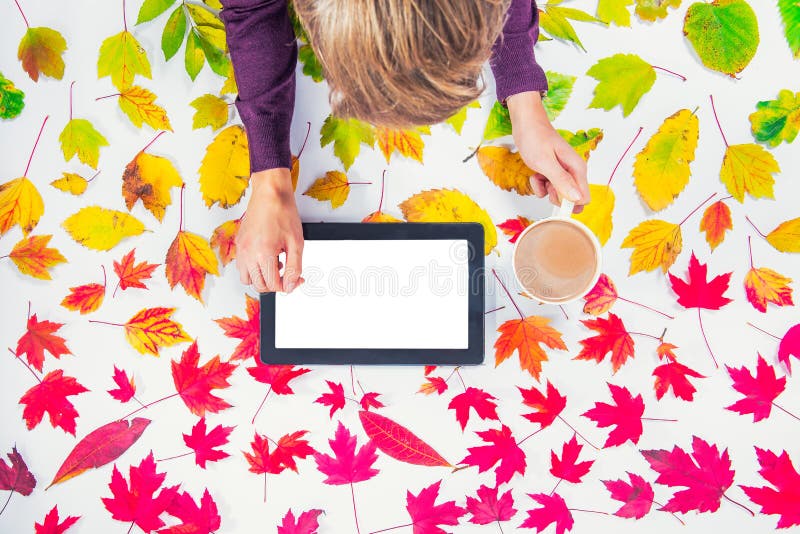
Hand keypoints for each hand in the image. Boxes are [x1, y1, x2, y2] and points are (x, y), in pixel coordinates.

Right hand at [235, 168, 303, 292]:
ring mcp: (241, 249)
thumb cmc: (283, 213)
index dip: (287, 285)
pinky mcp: (239, 243)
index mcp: (263, 254)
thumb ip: (294, 268)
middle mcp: (248, 254)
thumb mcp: (296, 243)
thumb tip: (291, 286)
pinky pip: (242, 266)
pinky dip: (253, 268)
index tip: (296, 279)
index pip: (272, 285)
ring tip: (275, 264)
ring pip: (247, 278)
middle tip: (287, 272)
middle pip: (258, 285)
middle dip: (274, 283)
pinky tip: (266, 256)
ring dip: (261, 277)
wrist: (270, 194)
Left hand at [507, 91, 590, 212]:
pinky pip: (547, 188)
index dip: (569, 203)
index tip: (554, 195)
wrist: (525, 123)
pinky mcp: (552, 172)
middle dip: (555, 196)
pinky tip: (536, 173)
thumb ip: (562, 181)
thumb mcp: (546, 162)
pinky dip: (539, 184)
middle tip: (546, 182)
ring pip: (557, 194)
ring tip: (539, 174)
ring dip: (545, 189)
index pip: (583, 198)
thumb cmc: (535, 137)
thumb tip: (577, 198)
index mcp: (577, 168)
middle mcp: (573, 171)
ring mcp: (562, 172)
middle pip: (570, 198)